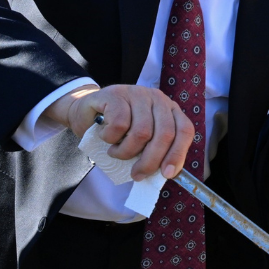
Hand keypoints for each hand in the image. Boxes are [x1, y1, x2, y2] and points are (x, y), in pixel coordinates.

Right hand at [49, 84, 193, 180]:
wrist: (84, 113)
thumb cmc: (116, 131)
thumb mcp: (140, 142)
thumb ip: (154, 152)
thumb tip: (165, 174)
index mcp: (170, 110)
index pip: (184, 130)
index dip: (178, 154)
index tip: (167, 174)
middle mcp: (158, 99)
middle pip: (164, 134)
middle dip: (150, 161)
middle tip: (136, 174)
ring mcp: (137, 94)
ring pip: (141, 132)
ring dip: (126, 151)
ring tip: (115, 152)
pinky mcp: (116, 94)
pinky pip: (120, 124)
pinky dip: (111, 138)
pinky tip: (105, 136)